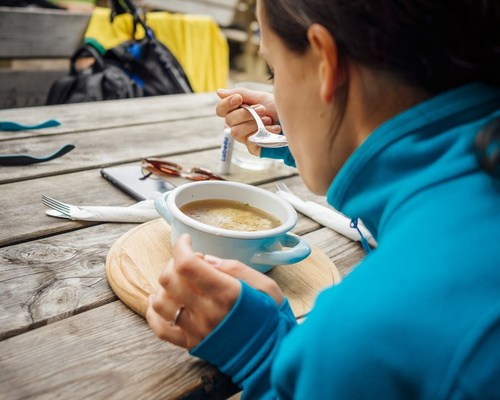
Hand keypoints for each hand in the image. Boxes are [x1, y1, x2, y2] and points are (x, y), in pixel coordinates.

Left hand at [146, 234, 283, 349]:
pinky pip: (160, 329)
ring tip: (177, 280)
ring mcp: (197, 330)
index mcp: (227, 294)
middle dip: (174, 262)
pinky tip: (159, 300)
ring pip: (161, 302)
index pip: (188, 264)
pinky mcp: (192, 344)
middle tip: (188, 262)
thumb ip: (236, 269)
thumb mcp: (267, 286)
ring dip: (164, 285)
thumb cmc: (272, 318)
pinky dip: (154, 311)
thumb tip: (207, 260)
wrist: (273, 356)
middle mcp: (208, 312)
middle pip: (170, 279)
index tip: (186, 240)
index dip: (181, 247)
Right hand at [216, 88, 280, 155]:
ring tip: (269, 120)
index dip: (226, 104)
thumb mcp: (260, 97)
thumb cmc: (277, 109)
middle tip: (262, 109)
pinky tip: (274, 129)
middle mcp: (238, 125)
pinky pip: (250, 141)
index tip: (239, 99)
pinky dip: (264, 133)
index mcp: (237, 112)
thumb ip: (240, 93)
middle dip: (247, 113)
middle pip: (229, 120)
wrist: (294, 119)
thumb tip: (219, 92)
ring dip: (254, 123)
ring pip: (236, 132)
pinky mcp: (253, 148)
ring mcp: (245, 137)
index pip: (221, 110)